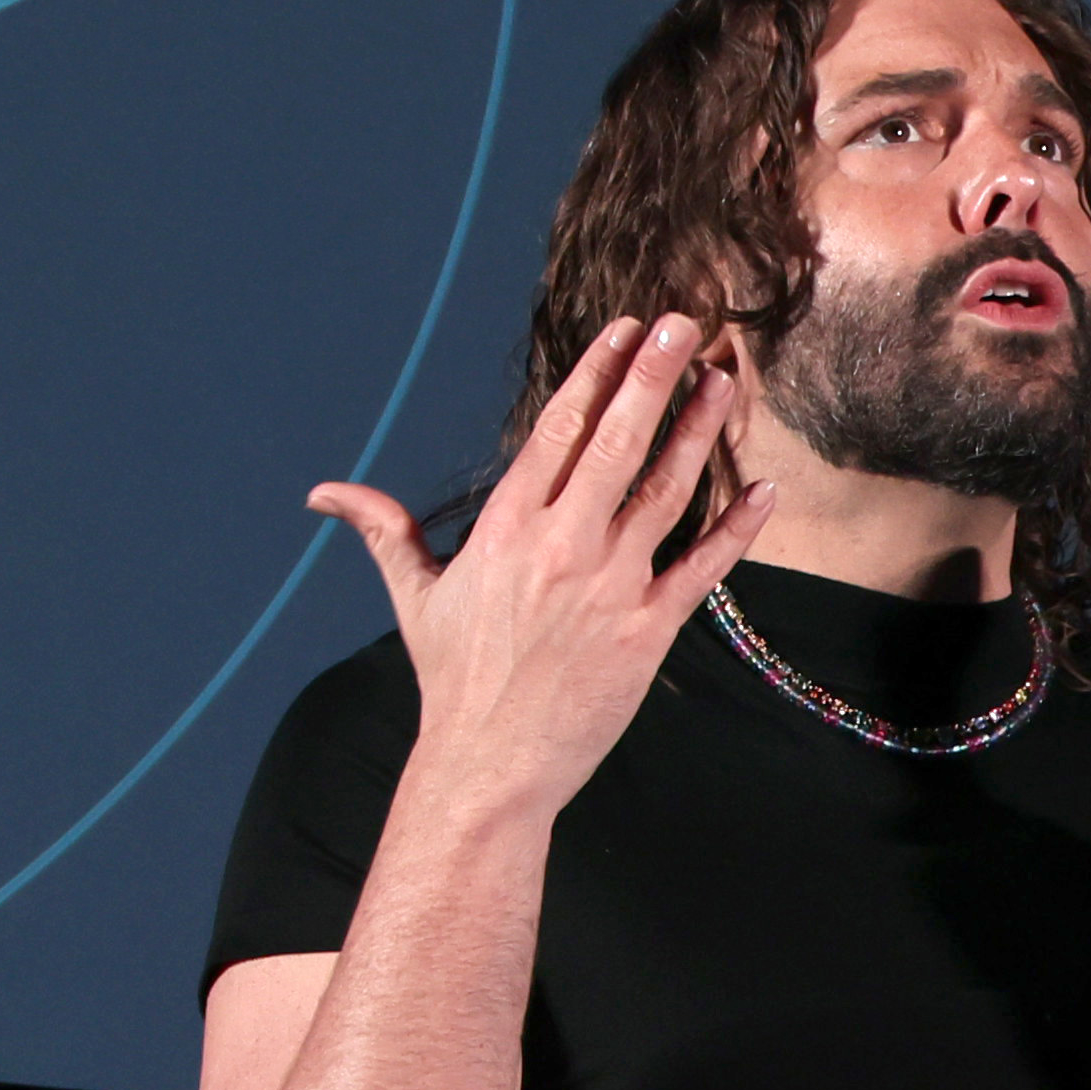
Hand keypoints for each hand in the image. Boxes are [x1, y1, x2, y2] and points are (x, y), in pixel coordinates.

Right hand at [308, 316, 760, 826]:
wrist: (489, 766)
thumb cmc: (454, 681)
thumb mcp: (415, 597)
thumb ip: (383, 531)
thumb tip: (325, 494)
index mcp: (508, 527)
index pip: (560, 430)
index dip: (596, 373)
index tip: (624, 329)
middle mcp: (562, 547)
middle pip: (618, 443)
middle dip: (653, 376)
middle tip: (685, 323)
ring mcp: (610, 588)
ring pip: (666, 492)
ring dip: (699, 431)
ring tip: (724, 379)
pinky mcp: (647, 633)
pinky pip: (702, 569)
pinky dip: (737, 529)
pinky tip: (766, 489)